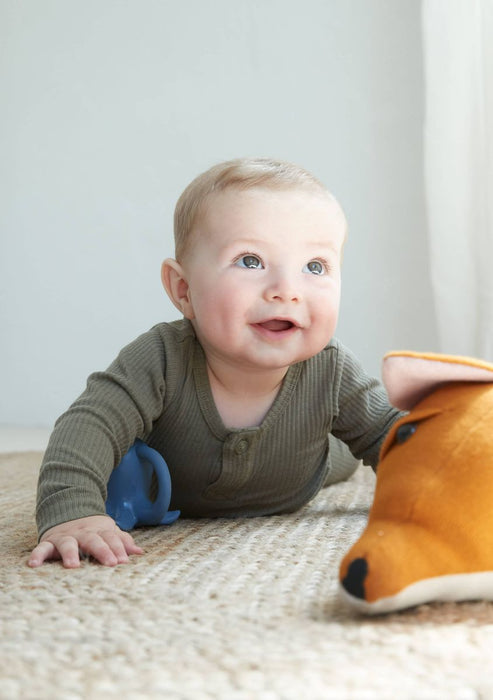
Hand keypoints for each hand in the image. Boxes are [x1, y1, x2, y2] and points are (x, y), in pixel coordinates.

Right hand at [28, 515, 142, 568]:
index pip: (112, 539)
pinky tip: (33, 564)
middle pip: (94, 540)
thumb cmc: (92, 530)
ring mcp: (66, 537)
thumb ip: (122, 541)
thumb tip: (140, 552)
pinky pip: (42, 548)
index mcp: (100, 531)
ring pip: (68, 544)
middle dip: (102, 551)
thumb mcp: (108, 532)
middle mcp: (84, 533)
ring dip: (71, 553)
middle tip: (110, 563)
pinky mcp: (49, 542)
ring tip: (73, 566)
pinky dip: (37, 555)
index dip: (119, 549)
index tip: (124, 560)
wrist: (68, 510)